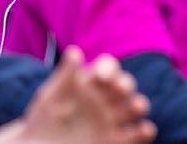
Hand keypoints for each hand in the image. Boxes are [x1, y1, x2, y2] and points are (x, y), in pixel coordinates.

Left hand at [18, 47, 155, 143]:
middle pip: (126, 85)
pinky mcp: (117, 141)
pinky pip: (138, 134)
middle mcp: (106, 99)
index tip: (100, 77)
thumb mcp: (50, 99)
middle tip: (117, 89)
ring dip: (138, 105)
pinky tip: (144, 129)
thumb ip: (64, 77)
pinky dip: (145, 131)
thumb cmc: (42, 121)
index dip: (108, 70)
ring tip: (135, 107)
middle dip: (124, 85)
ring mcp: (114, 120)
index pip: (108, 68)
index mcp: (92, 83)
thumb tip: (74, 52)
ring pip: (136, 107)